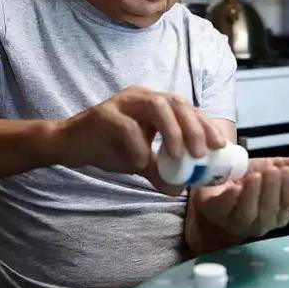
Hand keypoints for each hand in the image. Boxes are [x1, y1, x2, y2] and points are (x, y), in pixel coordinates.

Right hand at [53, 86, 224, 193]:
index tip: (219, 146)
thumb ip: (160, 171)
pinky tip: (141, 162)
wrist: (69, 145)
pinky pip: (125, 125)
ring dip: (171, 131)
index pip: (186, 109)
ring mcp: (121, 102)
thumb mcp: (140, 161)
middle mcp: (140, 97)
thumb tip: (180, 190)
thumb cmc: (108, 147)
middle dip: (193, 127)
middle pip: (175, 103)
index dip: (205, 125)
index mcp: (153, 103)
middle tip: (201, 154)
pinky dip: (137, 144)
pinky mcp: (102, 114)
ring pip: (155, 106)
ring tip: (179, 156)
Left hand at [189, 153, 288, 239]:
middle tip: (272, 170)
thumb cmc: (248, 177)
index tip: (287, 171)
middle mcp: (261, 222)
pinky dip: (232, 198)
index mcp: (279, 212)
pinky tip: (236, 187)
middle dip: (273, 189)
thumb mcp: (273, 168)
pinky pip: (227, 210)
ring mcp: (238, 222)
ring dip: (254, 193)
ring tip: (256, 175)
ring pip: (249, 213)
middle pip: (271, 210)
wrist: (217, 175)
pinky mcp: (217, 215)